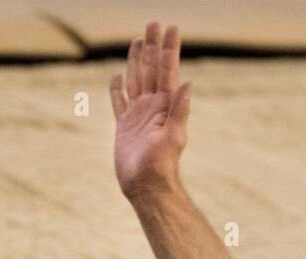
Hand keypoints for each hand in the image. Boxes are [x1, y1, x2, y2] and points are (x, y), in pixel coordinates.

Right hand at [110, 21, 192, 201]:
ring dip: (137, 60)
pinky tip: (117, 76)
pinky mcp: (124, 126)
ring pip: (136, 79)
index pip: (167, 70)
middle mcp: (152, 107)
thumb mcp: (173, 137)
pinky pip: (119, 101)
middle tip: (154, 23)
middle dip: (152, 46)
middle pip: (151, 69)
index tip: (171, 28)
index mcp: (165, 106)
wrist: (146, 187)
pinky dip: (117, 88)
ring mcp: (138, 115)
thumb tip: (189, 83)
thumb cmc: (161, 166)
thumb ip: (180, 110)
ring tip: (138, 40)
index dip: (169, 49)